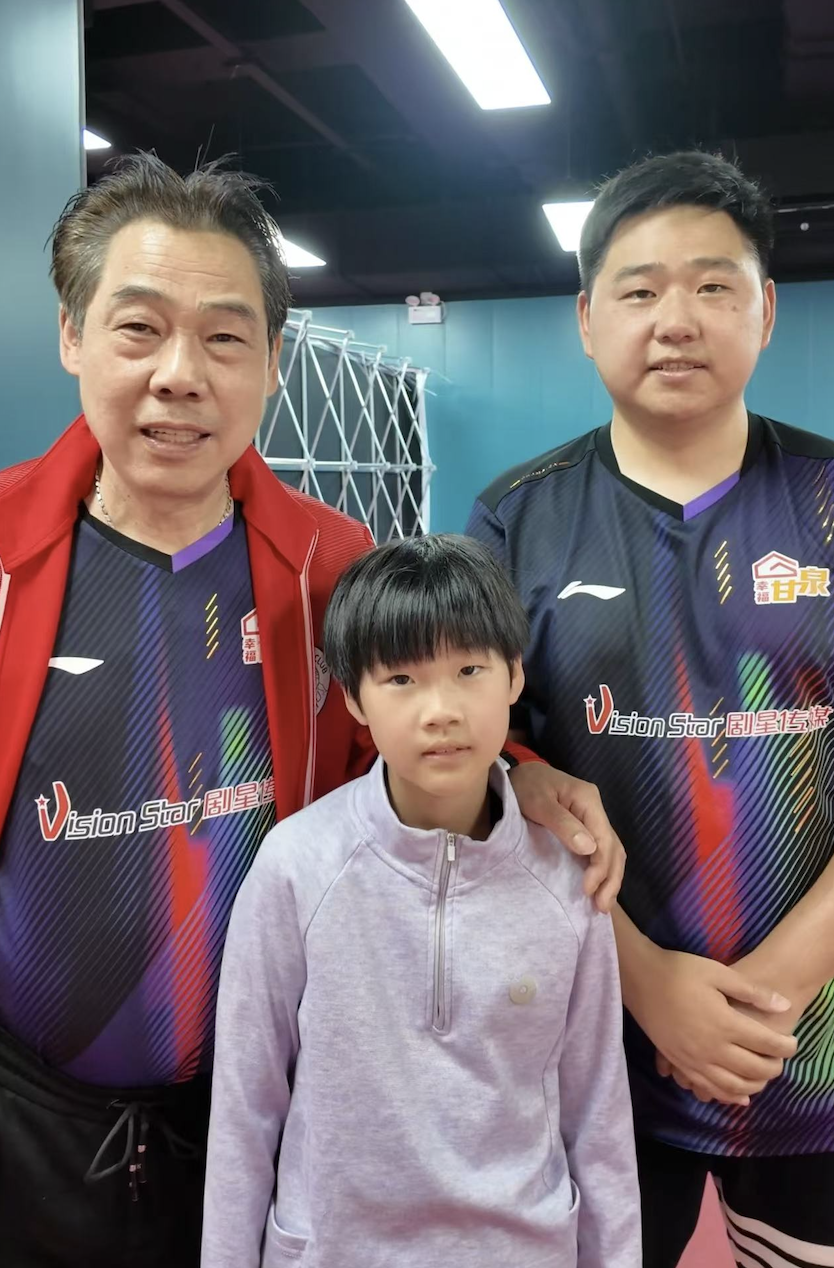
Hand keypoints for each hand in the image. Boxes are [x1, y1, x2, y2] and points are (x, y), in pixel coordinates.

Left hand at [508, 762, 625, 911]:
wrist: (517, 773)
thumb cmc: (525, 786)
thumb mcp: (538, 802)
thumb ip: (562, 823)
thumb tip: (589, 849)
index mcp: (588, 800)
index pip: (604, 838)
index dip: (599, 867)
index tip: (587, 889)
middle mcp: (595, 809)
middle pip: (613, 847)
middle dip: (610, 878)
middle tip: (600, 907)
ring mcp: (592, 818)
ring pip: (612, 851)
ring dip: (610, 878)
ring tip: (603, 905)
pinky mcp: (584, 827)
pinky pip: (600, 850)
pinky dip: (602, 870)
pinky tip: (598, 888)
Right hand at [632, 948, 796, 1106]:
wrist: (640, 979)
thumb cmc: (679, 970)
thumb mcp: (718, 972)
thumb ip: (751, 991)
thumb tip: (783, 1006)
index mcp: (724, 1023)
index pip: (765, 1043)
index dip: (784, 1046)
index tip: (792, 1043)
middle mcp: (711, 1047)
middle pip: (752, 1069)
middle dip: (773, 1068)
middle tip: (781, 1060)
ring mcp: (693, 1059)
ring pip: (732, 1086)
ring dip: (753, 1086)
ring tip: (764, 1078)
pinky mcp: (679, 1064)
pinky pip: (707, 1088)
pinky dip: (726, 1095)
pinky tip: (738, 1095)